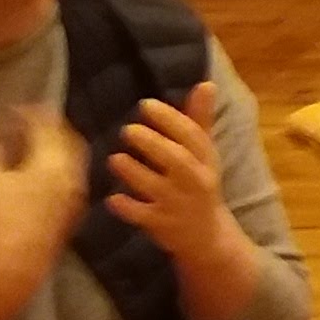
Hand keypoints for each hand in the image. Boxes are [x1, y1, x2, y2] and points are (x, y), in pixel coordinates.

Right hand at [0, 106, 87, 272]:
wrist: (18, 266)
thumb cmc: (2, 218)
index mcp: (54, 161)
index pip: (47, 125)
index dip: (29, 112)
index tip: (12, 108)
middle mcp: (72, 175)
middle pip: (67, 139)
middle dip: (49, 126)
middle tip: (28, 122)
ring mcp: (76, 196)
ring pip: (72, 161)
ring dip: (56, 148)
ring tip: (32, 147)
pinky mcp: (72, 215)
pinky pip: (71, 181)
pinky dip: (58, 169)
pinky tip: (38, 178)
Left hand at [104, 87, 237, 266]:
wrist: (207, 236)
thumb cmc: (200, 183)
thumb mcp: (204, 154)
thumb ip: (199, 120)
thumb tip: (206, 84)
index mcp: (205, 159)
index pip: (191, 136)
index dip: (169, 119)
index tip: (145, 106)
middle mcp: (194, 181)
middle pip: (176, 160)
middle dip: (152, 143)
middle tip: (127, 130)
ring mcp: (178, 205)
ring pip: (156, 188)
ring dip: (134, 172)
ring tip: (114, 158)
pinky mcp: (163, 226)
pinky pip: (143, 216)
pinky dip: (127, 208)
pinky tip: (112, 197)